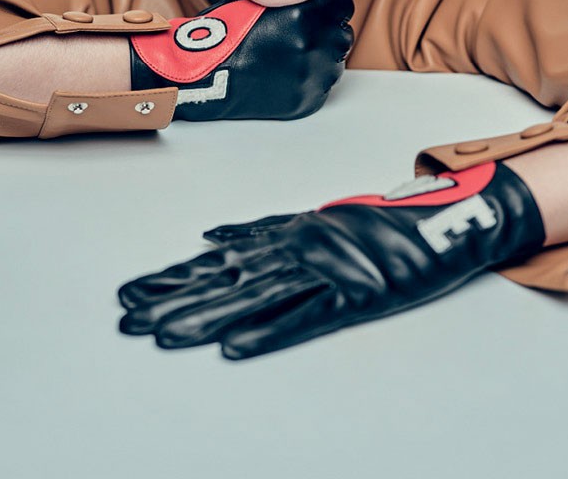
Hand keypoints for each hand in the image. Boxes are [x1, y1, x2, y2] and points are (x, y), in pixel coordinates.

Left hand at [117, 161, 545, 358]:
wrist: (440, 220)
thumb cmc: (378, 225)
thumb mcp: (316, 222)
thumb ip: (267, 233)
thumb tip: (214, 239)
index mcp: (285, 235)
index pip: (217, 260)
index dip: (171, 277)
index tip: (130, 293)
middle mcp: (296, 249)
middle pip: (225, 280)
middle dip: (172, 300)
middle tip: (127, 319)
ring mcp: (325, 271)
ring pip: (256, 298)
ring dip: (208, 318)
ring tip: (164, 337)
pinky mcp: (355, 296)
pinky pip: (308, 317)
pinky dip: (271, 332)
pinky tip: (235, 348)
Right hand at [128, 0, 354, 119]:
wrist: (203, 75)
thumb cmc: (225, 34)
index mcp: (304, 10)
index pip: (342, 5)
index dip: (328, 9)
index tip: (317, 14)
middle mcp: (314, 41)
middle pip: (341, 33)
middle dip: (325, 33)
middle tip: (298, 38)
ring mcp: (312, 73)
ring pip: (335, 61)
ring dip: (320, 57)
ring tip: (288, 58)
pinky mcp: (306, 99)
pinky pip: (322, 86)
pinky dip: (309, 81)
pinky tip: (285, 75)